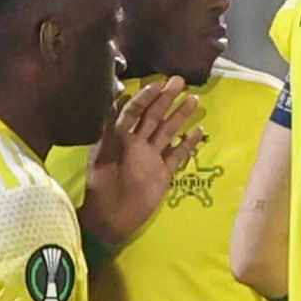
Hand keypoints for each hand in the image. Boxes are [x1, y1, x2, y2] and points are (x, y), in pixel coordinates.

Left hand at [83, 77, 205, 249]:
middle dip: (166, 98)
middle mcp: (137, 143)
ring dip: (180, 116)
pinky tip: (199, 131)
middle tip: (180, 81)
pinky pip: (177, 155)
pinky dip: (188, 143)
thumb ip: (109, 131)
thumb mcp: (101, 156)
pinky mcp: (163, 173)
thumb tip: (115, 105)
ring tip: (194, 100)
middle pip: (153, 116)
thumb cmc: (102, 188)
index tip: (158, 85)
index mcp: (120, 137)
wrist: (111, 218)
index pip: (134, 111)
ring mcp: (151, 158)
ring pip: (168, 131)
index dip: (145, 97)